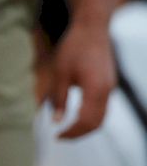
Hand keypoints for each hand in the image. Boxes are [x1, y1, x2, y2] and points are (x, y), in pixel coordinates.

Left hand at [49, 18, 114, 137]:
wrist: (92, 28)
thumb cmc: (74, 48)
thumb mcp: (60, 74)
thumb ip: (59, 99)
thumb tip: (56, 121)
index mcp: (95, 89)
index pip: (86, 121)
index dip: (72, 132)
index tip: (57, 137)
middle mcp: (107, 91)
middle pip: (97, 123)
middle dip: (79, 134)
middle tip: (61, 137)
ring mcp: (110, 87)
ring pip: (102, 116)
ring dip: (85, 126)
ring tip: (67, 129)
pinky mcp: (109, 84)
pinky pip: (102, 107)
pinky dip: (91, 116)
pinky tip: (76, 116)